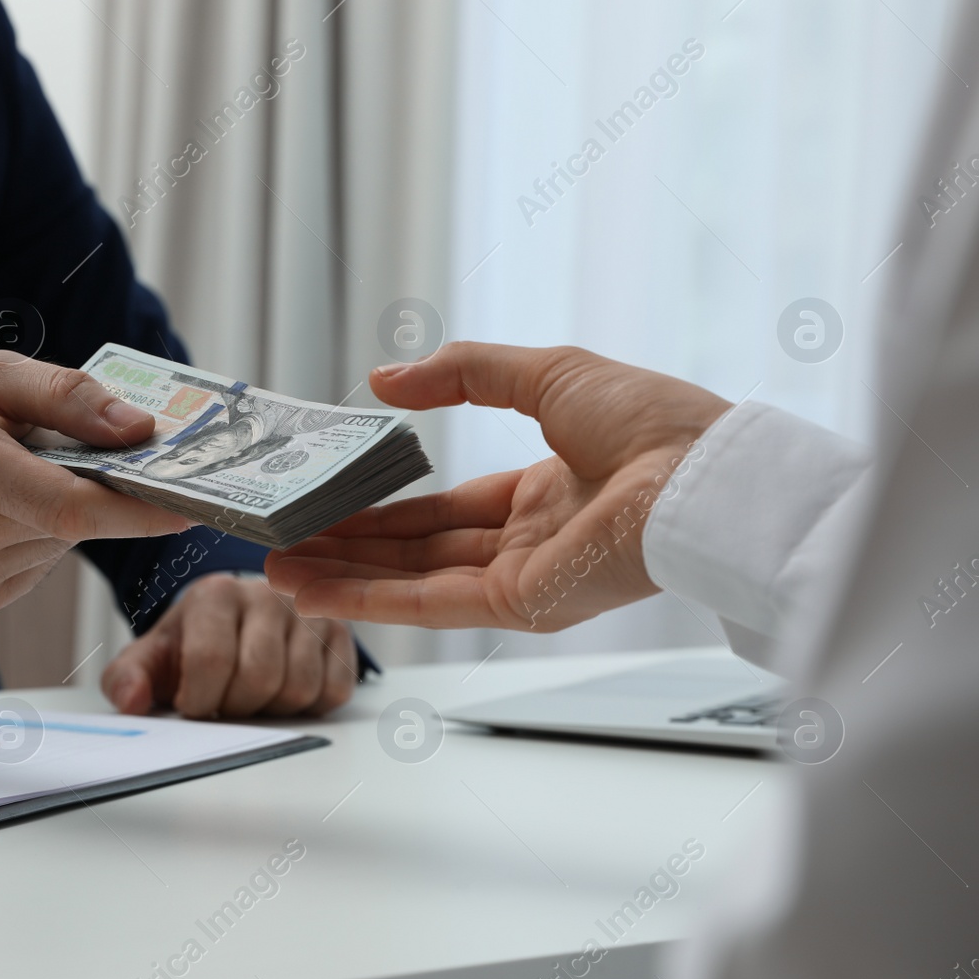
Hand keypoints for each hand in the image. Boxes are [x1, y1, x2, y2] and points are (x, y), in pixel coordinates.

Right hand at [0, 350, 192, 617]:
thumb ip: (66, 396)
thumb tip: (141, 428)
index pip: (72, 504)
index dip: (139, 508)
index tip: (191, 502)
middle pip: (74, 521)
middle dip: (99, 489)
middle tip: (87, 453)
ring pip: (59, 544)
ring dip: (60, 511)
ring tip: (10, 478)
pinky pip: (37, 566)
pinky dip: (35, 537)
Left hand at [101, 574, 356, 718]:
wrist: (232, 623)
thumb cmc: (193, 643)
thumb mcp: (152, 657)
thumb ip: (127, 678)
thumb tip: (131, 702)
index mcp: (216, 593)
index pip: (210, 660)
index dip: (199, 700)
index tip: (191, 705)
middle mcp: (268, 594)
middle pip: (259, 678)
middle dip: (235, 707)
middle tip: (223, 702)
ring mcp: (309, 613)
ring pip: (298, 688)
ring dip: (270, 709)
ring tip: (250, 695)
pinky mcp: (340, 636)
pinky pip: (333, 692)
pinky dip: (307, 707)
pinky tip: (281, 692)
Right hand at [265, 343, 730, 629]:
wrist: (701, 471)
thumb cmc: (649, 419)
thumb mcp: (543, 372)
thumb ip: (463, 374)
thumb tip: (385, 380)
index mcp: (545, 492)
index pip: (445, 510)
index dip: (384, 509)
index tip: (330, 503)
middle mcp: (529, 543)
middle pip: (417, 550)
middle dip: (348, 548)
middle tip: (285, 542)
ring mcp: (522, 580)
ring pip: (411, 580)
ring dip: (342, 576)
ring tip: (278, 569)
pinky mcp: (520, 606)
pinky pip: (428, 603)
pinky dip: (365, 598)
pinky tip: (315, 589)